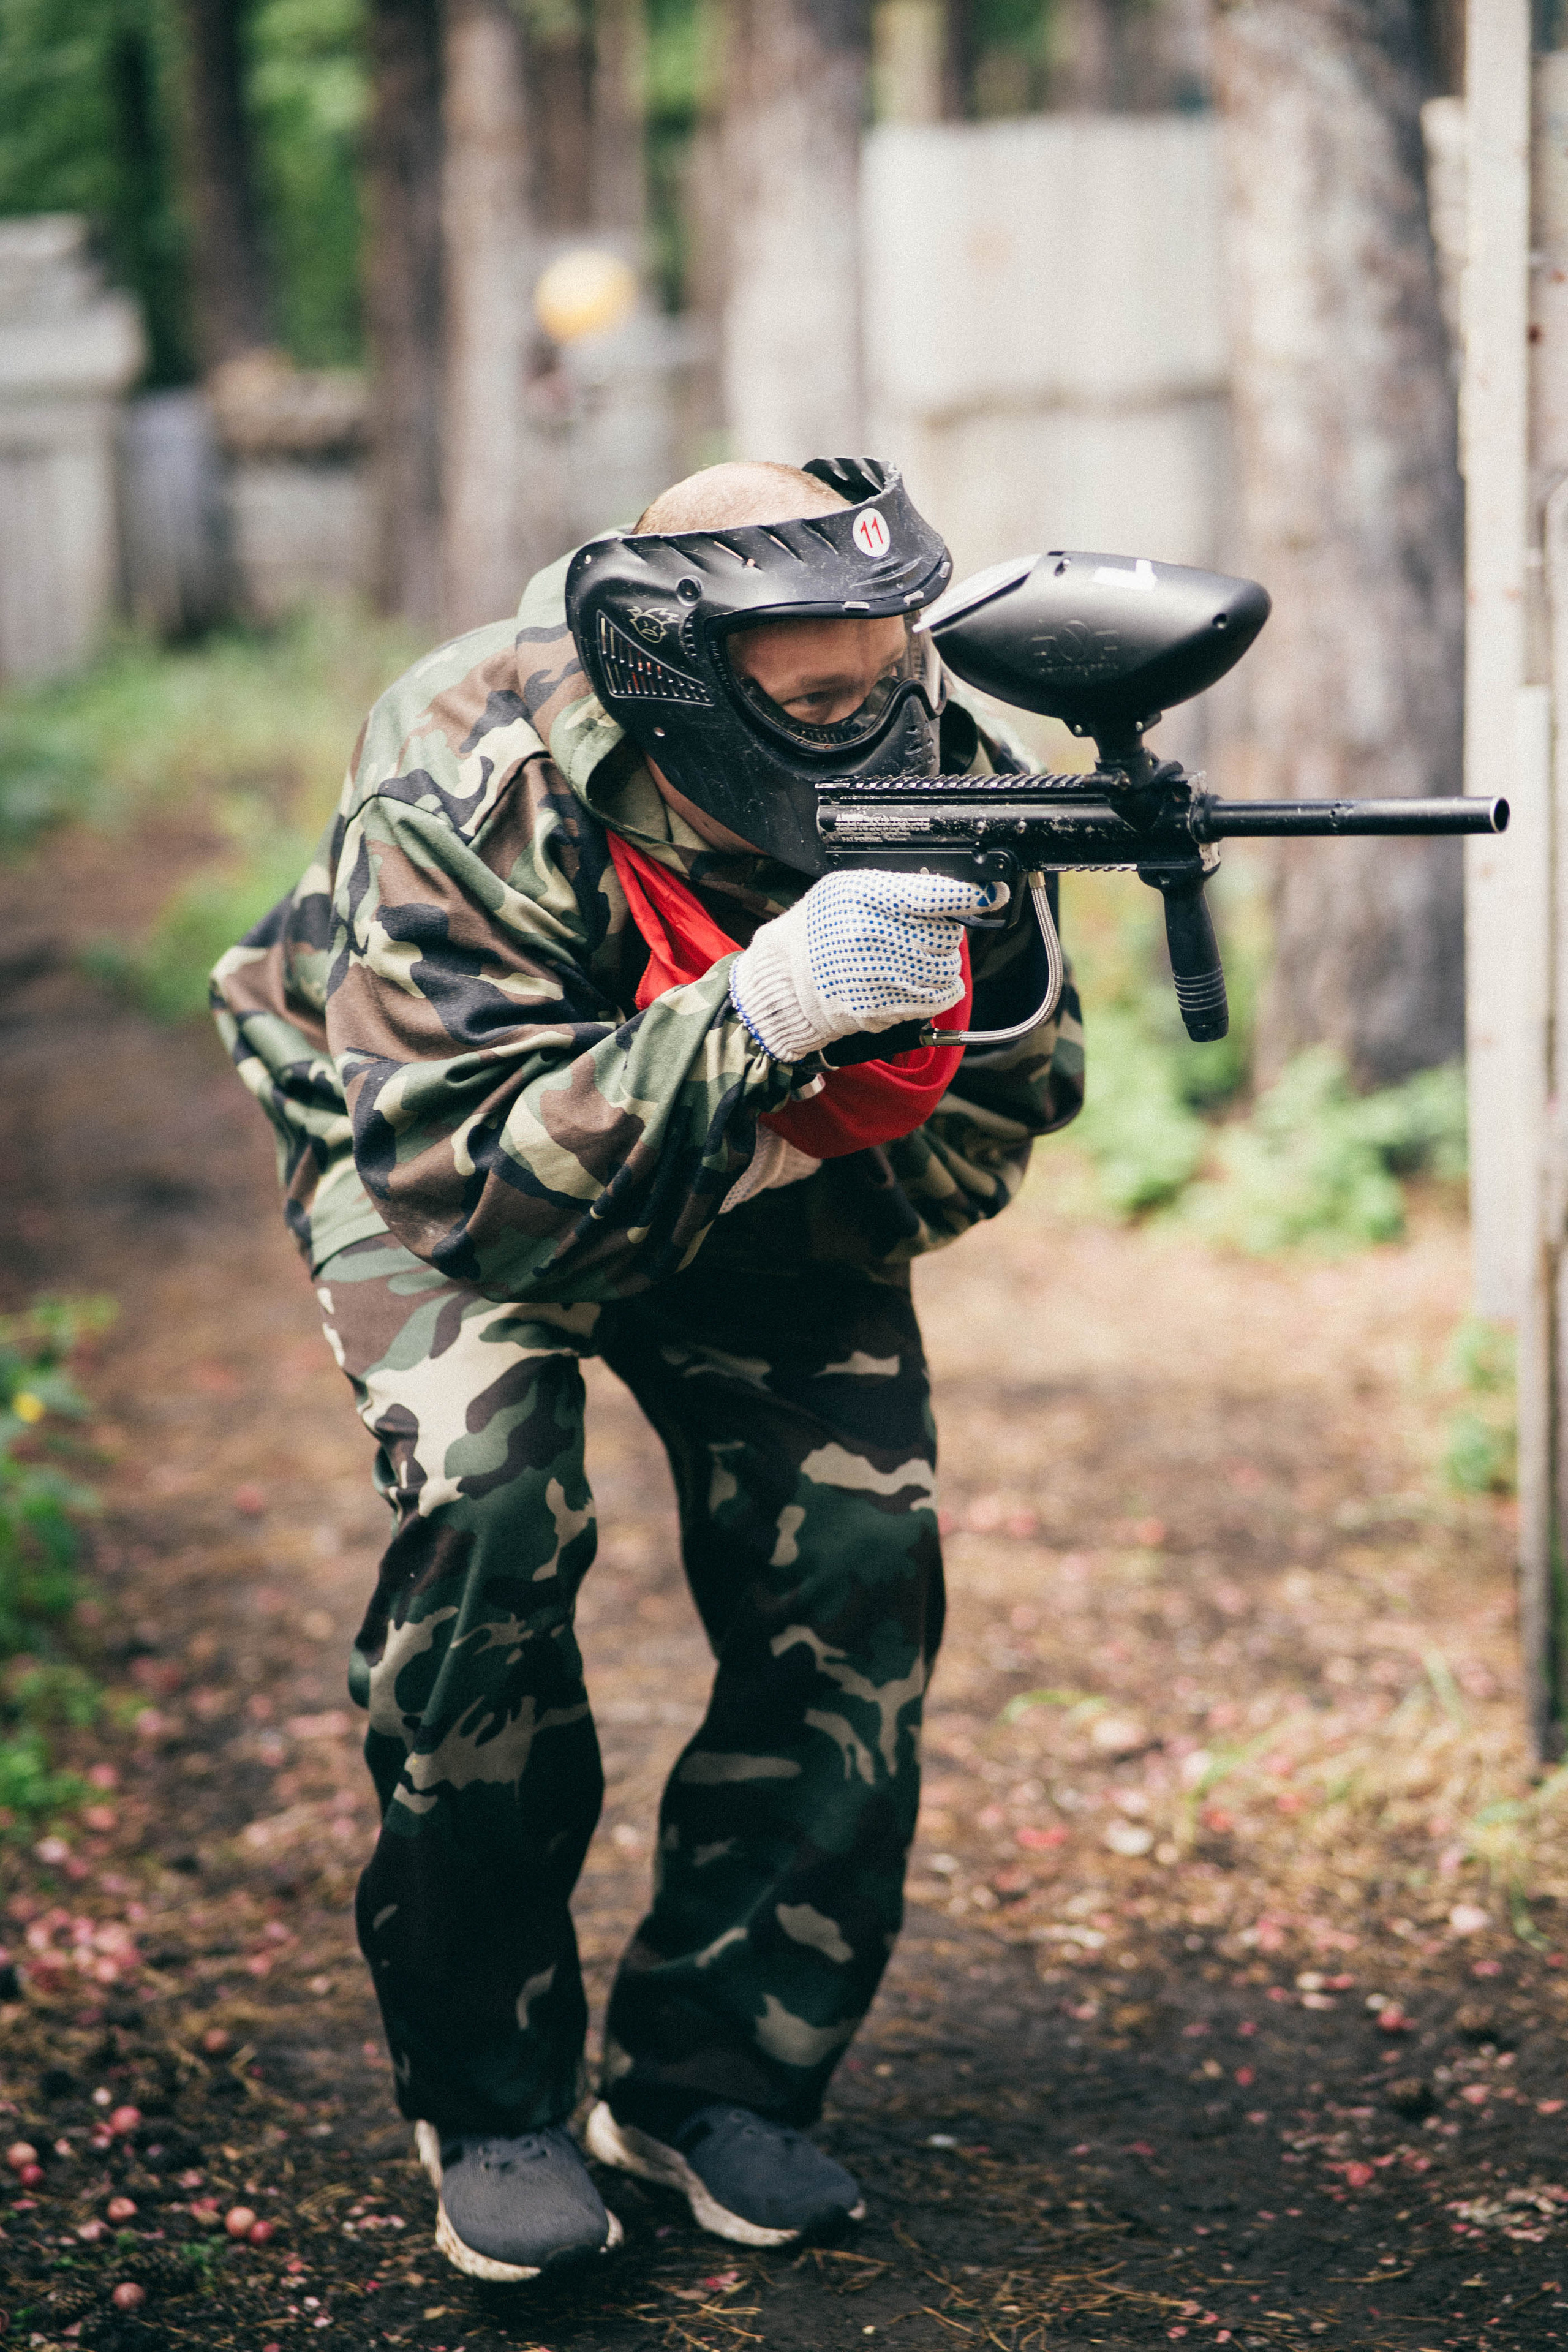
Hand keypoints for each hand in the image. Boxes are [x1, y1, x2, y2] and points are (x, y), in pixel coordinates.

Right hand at [729, 869, 992, 1060]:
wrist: (785, 980)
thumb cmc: (816, 929)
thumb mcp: (848, 889)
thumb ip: (897, 888)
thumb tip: (947, 891)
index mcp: (867, 899)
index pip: (934, 895)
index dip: (970, 895)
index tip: (992, 894)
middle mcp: (875, 936)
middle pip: (946, 934)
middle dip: (945, 932)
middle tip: (924, 931)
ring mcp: (881, 975)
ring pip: (946, 967)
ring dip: (942, 962)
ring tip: (919, 957)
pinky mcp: (885, 1006)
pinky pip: (937, 997)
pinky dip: (940, 988)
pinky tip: (924, 979)